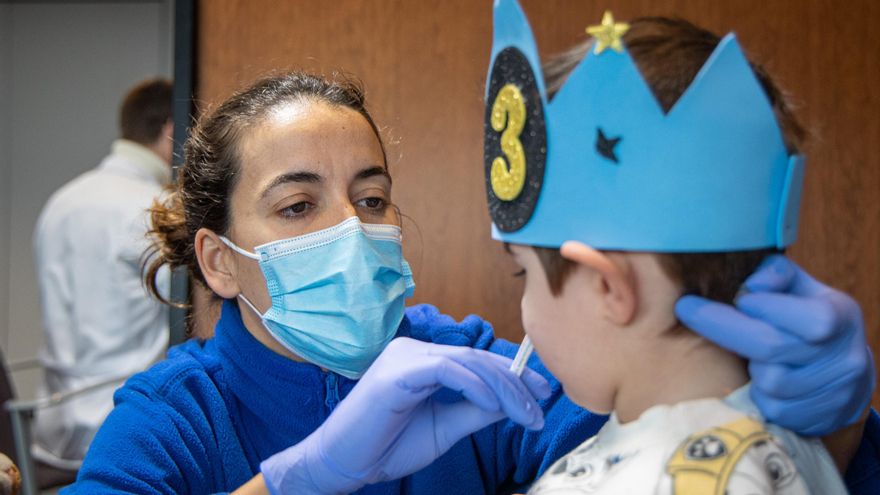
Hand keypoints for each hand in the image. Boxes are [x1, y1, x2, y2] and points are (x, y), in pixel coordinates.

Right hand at [260, 337, 549, 493]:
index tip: (541, 395)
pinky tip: (497, 405)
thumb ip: (475, 411)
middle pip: (477, 357)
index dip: (512, 375)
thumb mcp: (444, 428)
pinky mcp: (398, 371)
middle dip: (515, 381)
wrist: (343, 465)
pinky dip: (477, 386)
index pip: (475, 360)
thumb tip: (511, 402)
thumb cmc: (385, 447)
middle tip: (543, 404)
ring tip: (527, 413)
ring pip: (468, 361)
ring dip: (504, 387)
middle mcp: (413, 351)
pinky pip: (448, 370)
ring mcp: (404, 357)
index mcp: (422, 361)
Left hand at [675, 254, 874, 435]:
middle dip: (723, 327)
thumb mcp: (798, 287)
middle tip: (688, 309)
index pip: (810, 318)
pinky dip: (757, 393)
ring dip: (749, 366)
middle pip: (772, 347)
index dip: (768, 307)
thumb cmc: (804, 317)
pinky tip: (759, 380)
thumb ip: (774, 274)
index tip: (738, 298)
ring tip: (752, 354)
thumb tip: (750, 286)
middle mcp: (845, 357)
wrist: (841, 375)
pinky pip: (771, 407)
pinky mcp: (818, 420)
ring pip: (769, 381)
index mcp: (842, 316)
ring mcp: (835, 393)